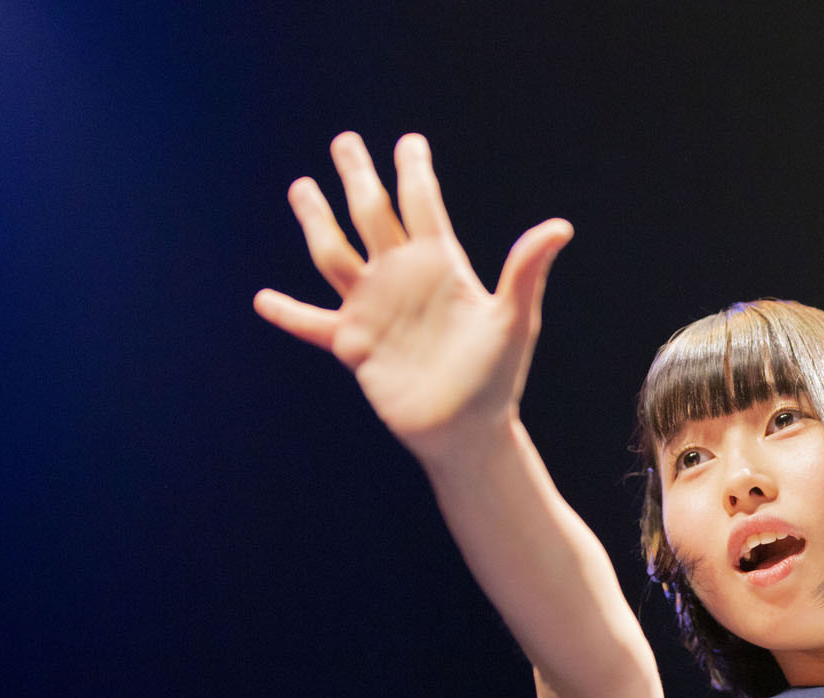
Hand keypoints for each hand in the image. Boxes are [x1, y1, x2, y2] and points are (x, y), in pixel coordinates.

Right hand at [254, 132, 571, 458]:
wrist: (468, 431)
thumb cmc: (497, 378)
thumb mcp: (513, 320)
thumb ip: (526, 270)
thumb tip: (561, 227)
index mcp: (440, 266)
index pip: (423, 206)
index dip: (414, 172)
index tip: (410, 142)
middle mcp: (403, 280)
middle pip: (372, 215)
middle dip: (358, 178)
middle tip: (345, 140)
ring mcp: (374, 309)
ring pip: (335, 254)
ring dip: (316, 221)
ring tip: (301, 188)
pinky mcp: (354, 344)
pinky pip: (312, 324)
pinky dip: (289, 313)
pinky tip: (263, 299)